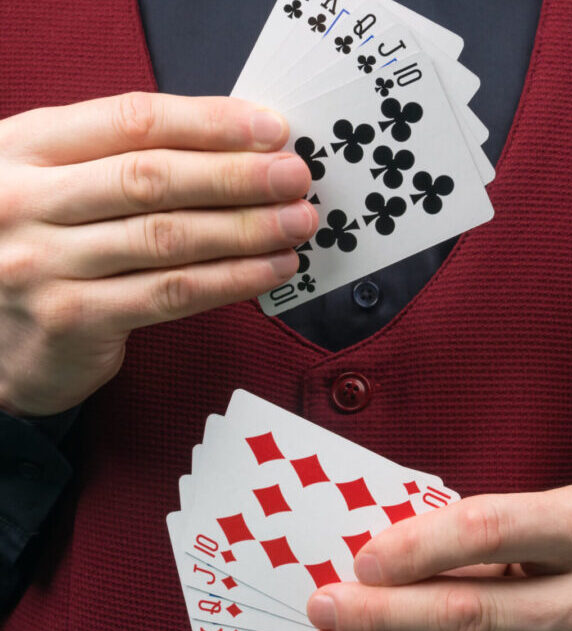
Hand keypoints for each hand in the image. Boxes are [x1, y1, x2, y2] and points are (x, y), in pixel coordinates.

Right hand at [0, 92, 315, 415]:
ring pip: (168, 237)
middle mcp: (26, 200)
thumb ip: (122, 162)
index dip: (210, 123)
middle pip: (153, 178)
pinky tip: (269, 269)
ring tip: (295, 223)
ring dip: (245, 229)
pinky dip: (230, 279)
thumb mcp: (58, 185)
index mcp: (26, 148)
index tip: (270, 130)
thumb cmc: (42, 248)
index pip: (132, 120)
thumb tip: (233, 149)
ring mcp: (44, 263)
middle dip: (237, 176)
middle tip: (294, 177)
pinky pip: (170, 293)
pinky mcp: (74, 318)